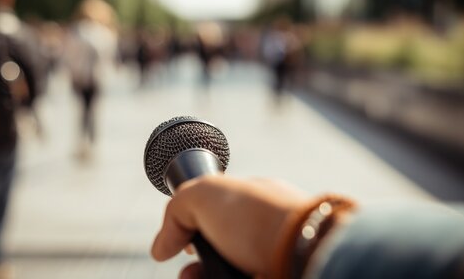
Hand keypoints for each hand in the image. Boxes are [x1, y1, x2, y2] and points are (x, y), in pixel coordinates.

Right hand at [151, 176, 308, 277]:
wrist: (303, 256)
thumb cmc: (259, 220)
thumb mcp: (204, 194)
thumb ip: (176, 211)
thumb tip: (161, 247)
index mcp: (256, 203)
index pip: (219, 216)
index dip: (195, 229)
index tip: (183, 241)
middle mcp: (266, 234)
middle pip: (219, 254)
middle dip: (194, 268)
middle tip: (190, 273)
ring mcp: (271, 262)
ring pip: (228, 274)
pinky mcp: (276, 277)